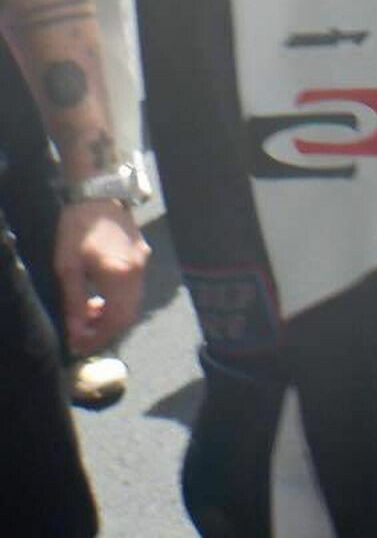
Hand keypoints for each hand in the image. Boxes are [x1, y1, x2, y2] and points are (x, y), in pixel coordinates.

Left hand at [55, 198, 148, 353]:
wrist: (99, 195)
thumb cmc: (78, 229)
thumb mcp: (68, 268)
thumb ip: (75, 302)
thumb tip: (77, 332)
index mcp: (120, 276)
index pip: (116, 320)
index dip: (99, 338)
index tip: (79, 346)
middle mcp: (138, 273)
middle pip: (129, 315)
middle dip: (106, 330)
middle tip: (83, 336)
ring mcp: (144, 263)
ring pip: (134, 303)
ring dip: (112, 316)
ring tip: (88, 316)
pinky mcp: (143, 256)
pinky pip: (135, 289)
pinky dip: (119, 301)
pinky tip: (101, 297)